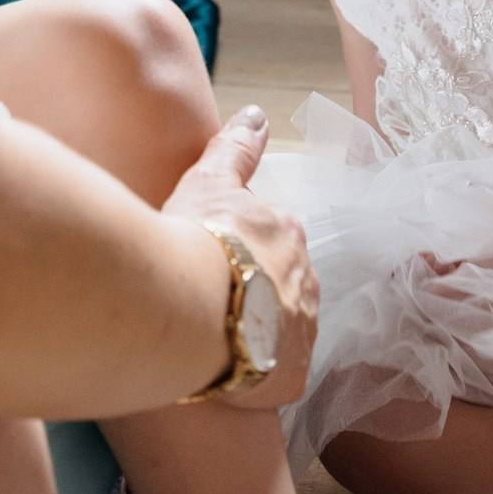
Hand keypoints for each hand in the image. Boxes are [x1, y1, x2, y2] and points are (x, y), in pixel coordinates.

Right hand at [163, 106, 318, 411]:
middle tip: (206, 304)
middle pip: (281, 289)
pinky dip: (254, 379)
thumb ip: (234, 148)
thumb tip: (256, 113)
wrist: (185, 309)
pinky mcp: (292, 379)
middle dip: (251, 296)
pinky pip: (278, 380)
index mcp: (289, 235)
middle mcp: (307, 282)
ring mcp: (303, 333)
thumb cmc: (192, 239)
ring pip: (281, 334)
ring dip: (254, 336)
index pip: (271, 243)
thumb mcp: (208, 181)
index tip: (208, 261)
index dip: (237, 253)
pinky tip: (222, 374)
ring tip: (210, 340)